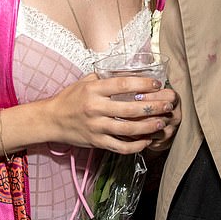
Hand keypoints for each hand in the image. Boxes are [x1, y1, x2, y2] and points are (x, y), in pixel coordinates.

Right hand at [46, 74, 177, 153]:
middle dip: (153, 107)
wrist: (52, 119)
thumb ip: (106, 77)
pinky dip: (136, 145)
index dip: (143, 83)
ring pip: (128, 129)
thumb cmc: (71, 98)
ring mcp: (96, 127)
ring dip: (149, 127)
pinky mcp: (97, 142)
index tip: (157, 83)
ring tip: (162, 122)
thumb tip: (131, 72)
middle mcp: (95, 108)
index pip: (123, 85)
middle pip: (130, 109)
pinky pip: (120, 147)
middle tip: (168, 104)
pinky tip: (147, 140)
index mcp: (94, 90)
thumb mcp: (86, 82)